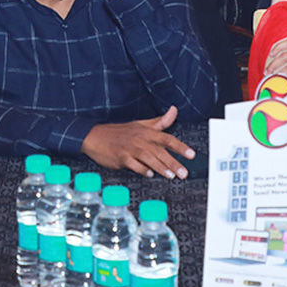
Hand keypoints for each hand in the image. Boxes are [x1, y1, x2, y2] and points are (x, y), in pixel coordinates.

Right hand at [81, 106, 195, 178]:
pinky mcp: (121, 158)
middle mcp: (140, 140)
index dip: (180, 147)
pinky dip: (142, 170)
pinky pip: (134, 165)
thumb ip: (160, 121)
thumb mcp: (141, 124)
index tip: (191, 154)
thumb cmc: (119, 132)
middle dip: (174, 162)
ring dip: (161, 168)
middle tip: (184, 172)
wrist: (94, 136)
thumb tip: (174, 111)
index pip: (167, 138)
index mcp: (146, 132)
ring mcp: (130, 149)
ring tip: (171, 176)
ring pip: (149, 159)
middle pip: (161, 152)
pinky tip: (149, 174)